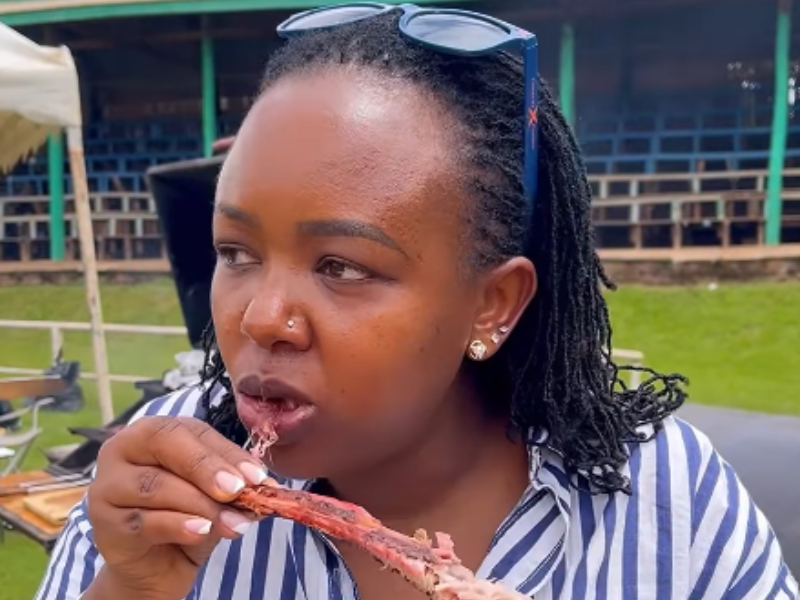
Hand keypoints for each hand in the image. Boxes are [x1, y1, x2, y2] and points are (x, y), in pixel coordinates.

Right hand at [85, 416, 270, 599]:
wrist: (156, 566)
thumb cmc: (186, 516)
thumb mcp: (214, 495)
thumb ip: (231, 485)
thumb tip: (264, 486)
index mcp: (152, 431)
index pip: (191, 431)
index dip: (227, 452)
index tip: (257, 476)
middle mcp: (122, 449)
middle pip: (164, 443)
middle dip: (207, 467)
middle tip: (239, 490)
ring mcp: (107, 485)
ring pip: (155, 485)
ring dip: (201, 505)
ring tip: (233, 523)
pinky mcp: (102, 523)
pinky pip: (143, 521)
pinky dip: (178, 525)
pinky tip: (202, 531)